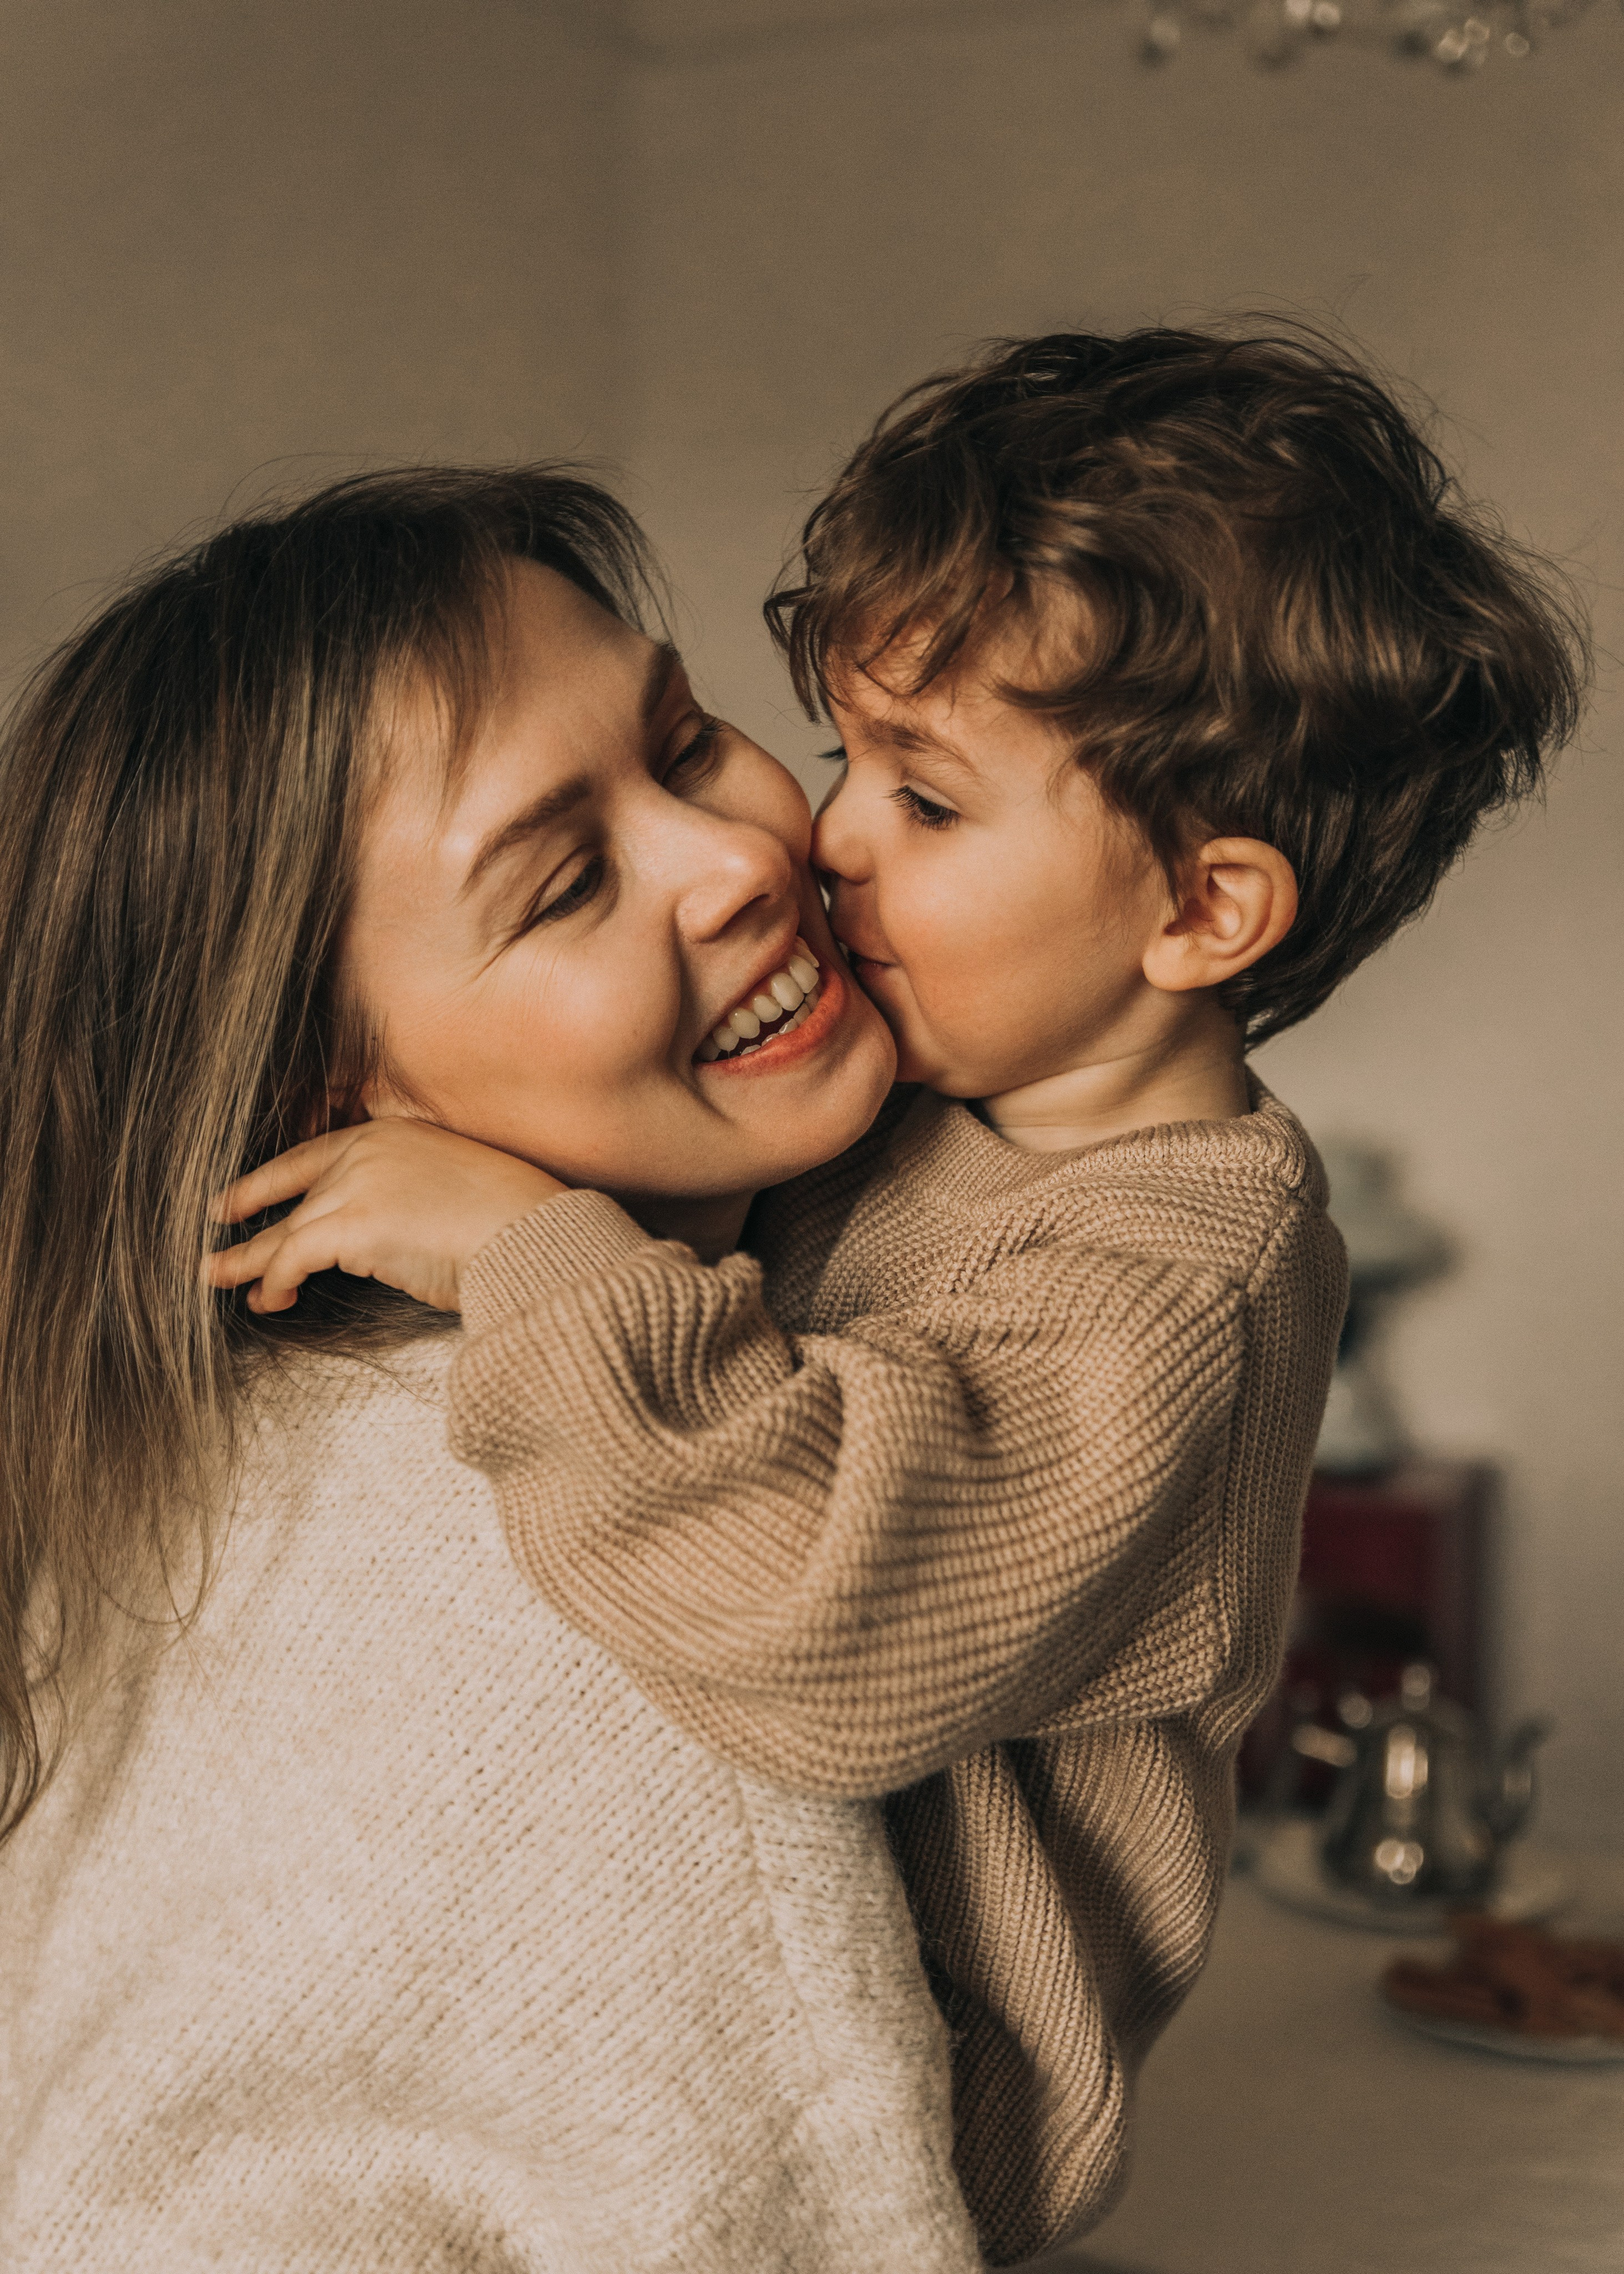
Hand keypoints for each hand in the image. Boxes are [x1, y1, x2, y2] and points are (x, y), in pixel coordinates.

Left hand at [206, 1120, 565, 1314]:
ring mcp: (358, 1183)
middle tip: (218, 1223)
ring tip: (218, 1277)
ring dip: (250, 1259)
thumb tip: (383, 1234)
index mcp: (396, 1133)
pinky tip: (272, 1300)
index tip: (248, 1190)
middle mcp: (370, 1149)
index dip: (277, 1175)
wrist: (533, 1235)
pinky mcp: (351, 1224)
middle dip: (250, 1210)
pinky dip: (276, 1281)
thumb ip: (410, 1195)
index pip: (319, 1151)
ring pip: (286, 1227)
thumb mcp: (456, 1189)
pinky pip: (293, 1257)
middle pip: (294, 1186)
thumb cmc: (514, 1222)